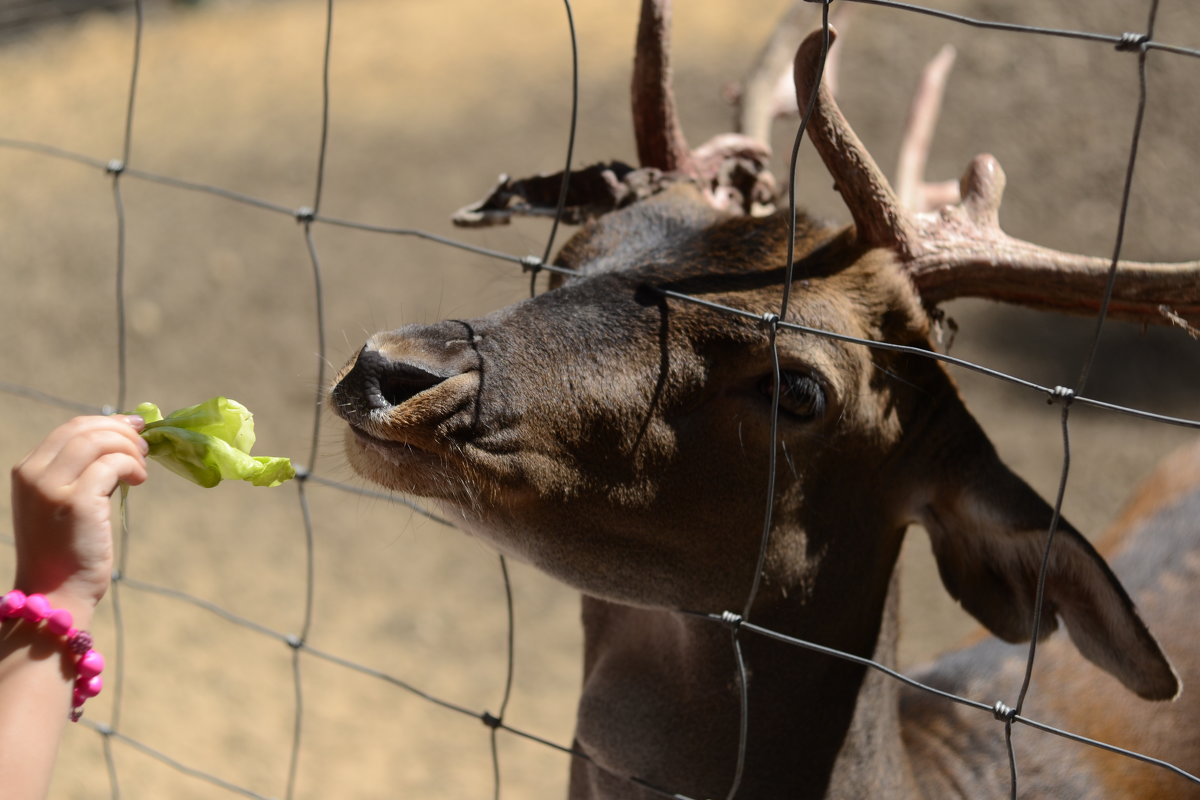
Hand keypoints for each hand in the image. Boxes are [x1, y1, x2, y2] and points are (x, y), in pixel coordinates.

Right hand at [10, 415, 148, 619]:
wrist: (56, 593)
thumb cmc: (66, 550)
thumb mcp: (65, 502)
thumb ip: (83, 471)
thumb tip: (122, 440)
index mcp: (28, 469)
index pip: (71, 428)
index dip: (107, 422)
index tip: (134, 426)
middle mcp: (33, 473)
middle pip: (85, 428)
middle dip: (122, 432)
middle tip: (145, 448)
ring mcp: (51, 486)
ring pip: (100, 441)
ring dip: (130, 448)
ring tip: (142, 469)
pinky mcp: (75, 501)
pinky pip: (113, 464)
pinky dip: (132, 466)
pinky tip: (139, 480)